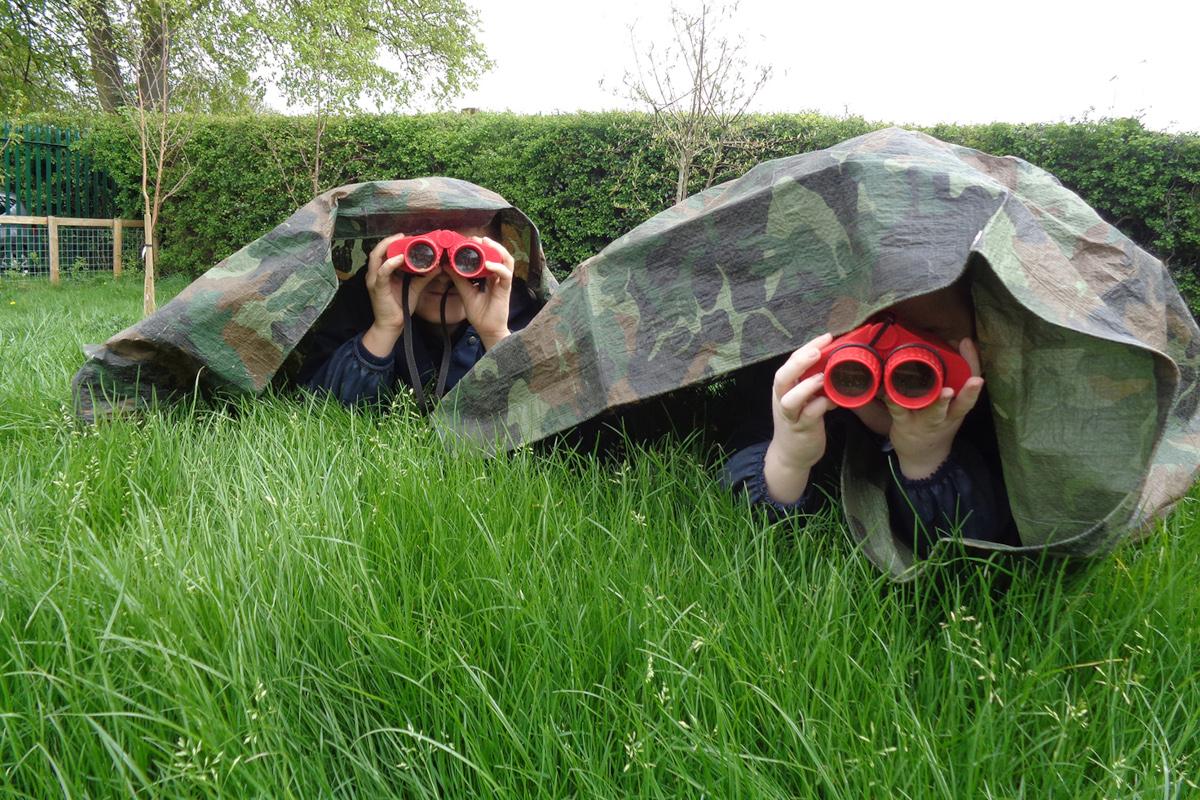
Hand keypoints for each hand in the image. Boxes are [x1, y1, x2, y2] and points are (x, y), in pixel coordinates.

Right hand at [362, 233, 437, 356]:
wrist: (392, 325)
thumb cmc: (400, 306)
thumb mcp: (415, 288)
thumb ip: (424, 277)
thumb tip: (438, 267)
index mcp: (383, 272)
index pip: (384, 252)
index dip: (394, 242)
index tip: (408, 237)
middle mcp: (375, 273)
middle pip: (378, 250)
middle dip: (390, 240)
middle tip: (404, 235)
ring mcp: (374, 279)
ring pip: (375, 256)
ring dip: (388, 246)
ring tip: (401, 240)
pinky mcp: (377, 287)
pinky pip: (382, 272)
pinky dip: (390, 263)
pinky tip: (400, 258)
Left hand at [448, 236, 514, 349]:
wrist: (487, 330)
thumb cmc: (479, 313)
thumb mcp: (465, 292)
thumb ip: (458, 278)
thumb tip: (446, 265)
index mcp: (490, 276)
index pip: (489, 257)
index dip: (482, 247)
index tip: (469, 240)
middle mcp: (498, 277)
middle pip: (499, 255)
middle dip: (490, 244)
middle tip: (476, 238)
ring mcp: (503, 282)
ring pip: (506, 260)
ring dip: (498, 250)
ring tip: (486, 243)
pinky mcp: (506, 289)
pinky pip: (506, 275)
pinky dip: (498, 268)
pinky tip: (489, 264)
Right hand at [763, 332, 834, 502]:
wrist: (790, 455)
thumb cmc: (800, 422)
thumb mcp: (805, 399)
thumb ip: (815, 383)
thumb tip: (837, 364)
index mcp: (784, 388)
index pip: (791, 362)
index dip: (807, 348)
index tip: (826, 337)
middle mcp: (782, 399)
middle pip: (782, 376)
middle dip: (799, 362)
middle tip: (818, 351)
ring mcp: (790, 416)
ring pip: (789, 399)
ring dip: (806, 387)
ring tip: (823, 377)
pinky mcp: (800, 430)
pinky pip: (808, 416)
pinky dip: (819, 407)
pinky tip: (832, 402)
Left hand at [886, 338, 984, 478]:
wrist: (923, 456)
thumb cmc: (939, 421)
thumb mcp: (955, 402)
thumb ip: (959, 374)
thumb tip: (964, 342)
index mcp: (959, 408)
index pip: (973, 391)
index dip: (976, 374)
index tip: (975, 356)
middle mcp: (947, 416)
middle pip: (962, 405)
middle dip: (968, 393)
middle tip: (975, 381)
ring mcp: (926, 421)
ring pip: (934, 411)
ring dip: (939, 402)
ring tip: (945, 392)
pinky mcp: (905, 424)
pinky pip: (900, 411)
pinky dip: (894, 400)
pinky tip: (890, 390)